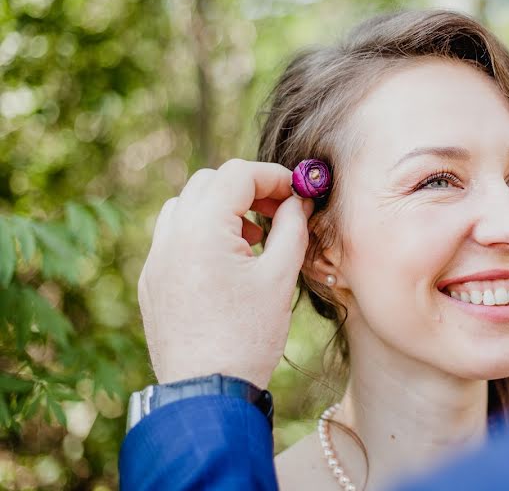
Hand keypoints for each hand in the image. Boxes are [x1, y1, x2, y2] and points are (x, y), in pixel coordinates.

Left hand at [138, 159, 312, 388]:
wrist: (207, 392)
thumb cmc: (248, 337)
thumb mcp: (280, 277)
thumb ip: (292, 227)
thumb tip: (299, 200)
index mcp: (203, 230)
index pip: (238, 175)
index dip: (274, 177)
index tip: (297, 192)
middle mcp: (171, 237)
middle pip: (209, 182)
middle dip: (247, 188)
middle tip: (278, 210)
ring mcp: (156, 259)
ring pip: (186, 205)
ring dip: (221, 208)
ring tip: (252, 237)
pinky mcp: (151, 281)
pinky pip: (173, 237)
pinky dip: (201, 233)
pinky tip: (228, 262)